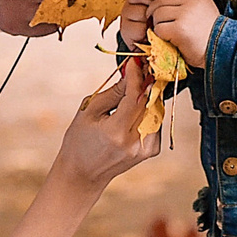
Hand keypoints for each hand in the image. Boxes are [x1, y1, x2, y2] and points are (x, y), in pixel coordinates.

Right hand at [53, 60, 164, 189]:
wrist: (83, 175)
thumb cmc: (79, 142)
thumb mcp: (88, 113)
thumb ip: (112, 93)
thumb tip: (129, 74)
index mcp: (116, 133)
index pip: (134, 97)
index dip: (136, 76)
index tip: (134, 62)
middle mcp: (135, 142)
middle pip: (149, 102)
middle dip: (146, 82)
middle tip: (140, 67)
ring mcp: (145, 149)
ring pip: (157, 111)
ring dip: (149, 95)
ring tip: (138, 84)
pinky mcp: (151, 151)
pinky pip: (156, 122)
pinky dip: (150, 110)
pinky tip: (138, 107)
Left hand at [139, 0, 219, 70]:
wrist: (221, 50)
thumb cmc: (209, 33)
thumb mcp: (203, 8)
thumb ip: (187, 0)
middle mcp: (192, 0)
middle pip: (161, 0)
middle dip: (154, 11)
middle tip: (156, 21)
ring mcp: (185, 14)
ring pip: (158, 14)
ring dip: (158, 24)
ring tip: (168, 32)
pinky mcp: (179, 29)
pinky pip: (159, 28)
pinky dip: (160, 35)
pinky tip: (171, 39)